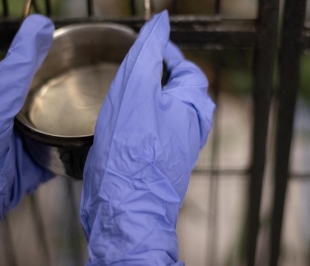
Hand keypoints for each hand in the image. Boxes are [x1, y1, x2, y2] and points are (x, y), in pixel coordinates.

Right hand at [80, 11, 215, 264]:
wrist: (124, 207)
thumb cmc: (132, 149)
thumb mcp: (137, 88)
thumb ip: (149, 52)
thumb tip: (161, 21)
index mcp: (193, 105)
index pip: (184, 66)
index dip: (162, 51)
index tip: (141, 44)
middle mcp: (190, 126)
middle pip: (174, 87)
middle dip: (152, 74)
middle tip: (127, 68)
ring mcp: (175, 146)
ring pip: (160, 110)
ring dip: (141, 98)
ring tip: (117, 93)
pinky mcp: (157, 161)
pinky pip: (149, 131)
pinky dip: (135, 120)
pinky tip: (116, 123)